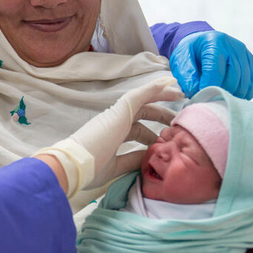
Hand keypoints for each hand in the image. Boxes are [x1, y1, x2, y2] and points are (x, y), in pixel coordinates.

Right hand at [35, 77, 181, 195]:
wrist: (73, 164)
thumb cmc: (89, 169)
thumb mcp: (116, 167)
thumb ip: (132, 160)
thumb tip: (148, 156)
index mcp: (112, 135)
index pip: (136, 129)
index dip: (151, 132)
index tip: (164, 138)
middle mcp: (114, 122)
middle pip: (142, 113)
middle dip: (161, 114)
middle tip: (177, 119)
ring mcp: (116, 115)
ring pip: (143, 100)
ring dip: (161, 95)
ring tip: (179, 93)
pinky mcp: (119, 111)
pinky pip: (139, 95)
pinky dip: (153, 88)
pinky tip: (167, 83)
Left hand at [169, 30, 252, 99]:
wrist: (201, 43)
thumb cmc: (190, 53)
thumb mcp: (180, 60)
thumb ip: (186, 76)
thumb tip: (196, 93)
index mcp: (215, 43)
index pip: (216, 70)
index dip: (209, 86)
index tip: (201, 96)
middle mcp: (234, 47)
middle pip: (234, 77)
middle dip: (221, 92)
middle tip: (210, 101)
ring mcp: (246, 55)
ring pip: (246, 83)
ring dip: (233, 96)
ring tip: (219, 99)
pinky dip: (245, 94)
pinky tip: (232, 96)